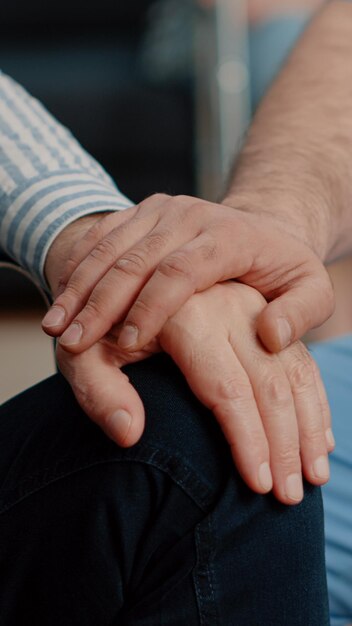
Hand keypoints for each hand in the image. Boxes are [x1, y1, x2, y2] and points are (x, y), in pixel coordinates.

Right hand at [42, 193, 333, 354]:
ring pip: (111, 248)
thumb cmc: (283, 267)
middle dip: (100, 303)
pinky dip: (78, 269)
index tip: (126, 343)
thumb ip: (301, 313)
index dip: (153, 306)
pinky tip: (60, 299)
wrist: (262, 226)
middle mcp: (189, 215)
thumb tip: (270, 336)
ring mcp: (161, 211)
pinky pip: (102, 237)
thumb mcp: (312, 288)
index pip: (183, 269)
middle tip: (72, 343)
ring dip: (79, 289)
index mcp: (229, 234)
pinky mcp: (141, 213)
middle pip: (137, 259)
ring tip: (55, 328)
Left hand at [56, 280, 333, 505]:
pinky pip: (298, 358)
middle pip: (268, 383)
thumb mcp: (82, 355)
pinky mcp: (262, 313)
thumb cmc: (100, 328)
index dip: (247, 440)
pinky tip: (317, 438)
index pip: (226, 389)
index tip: (258, 486)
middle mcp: (226, 306)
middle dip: (284, 445)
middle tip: (291, 497)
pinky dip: (312, 401)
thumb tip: (129, 435)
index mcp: (184, 316)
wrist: (124, 279)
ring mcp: (250, 306)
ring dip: (307, 427)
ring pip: (293, 371)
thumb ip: (99, 393)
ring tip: (314, 477)